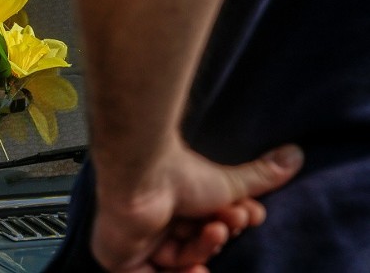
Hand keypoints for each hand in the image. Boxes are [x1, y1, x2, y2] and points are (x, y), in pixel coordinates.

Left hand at [91, 142, 303, 271]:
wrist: (145, 176)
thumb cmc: (181, 176)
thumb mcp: (229, 185)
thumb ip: (260, 177)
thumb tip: (295, 154)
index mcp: (175, 208)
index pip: (206, 231)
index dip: (228, 226)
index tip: (247, 213)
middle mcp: (156, 225)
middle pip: (194, 249)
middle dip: (215, 238)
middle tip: (225, 220)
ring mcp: (137, 243)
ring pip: (177, 265)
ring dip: (200, 253)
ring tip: (211, 231)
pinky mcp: (119, 259)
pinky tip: (195, 270)